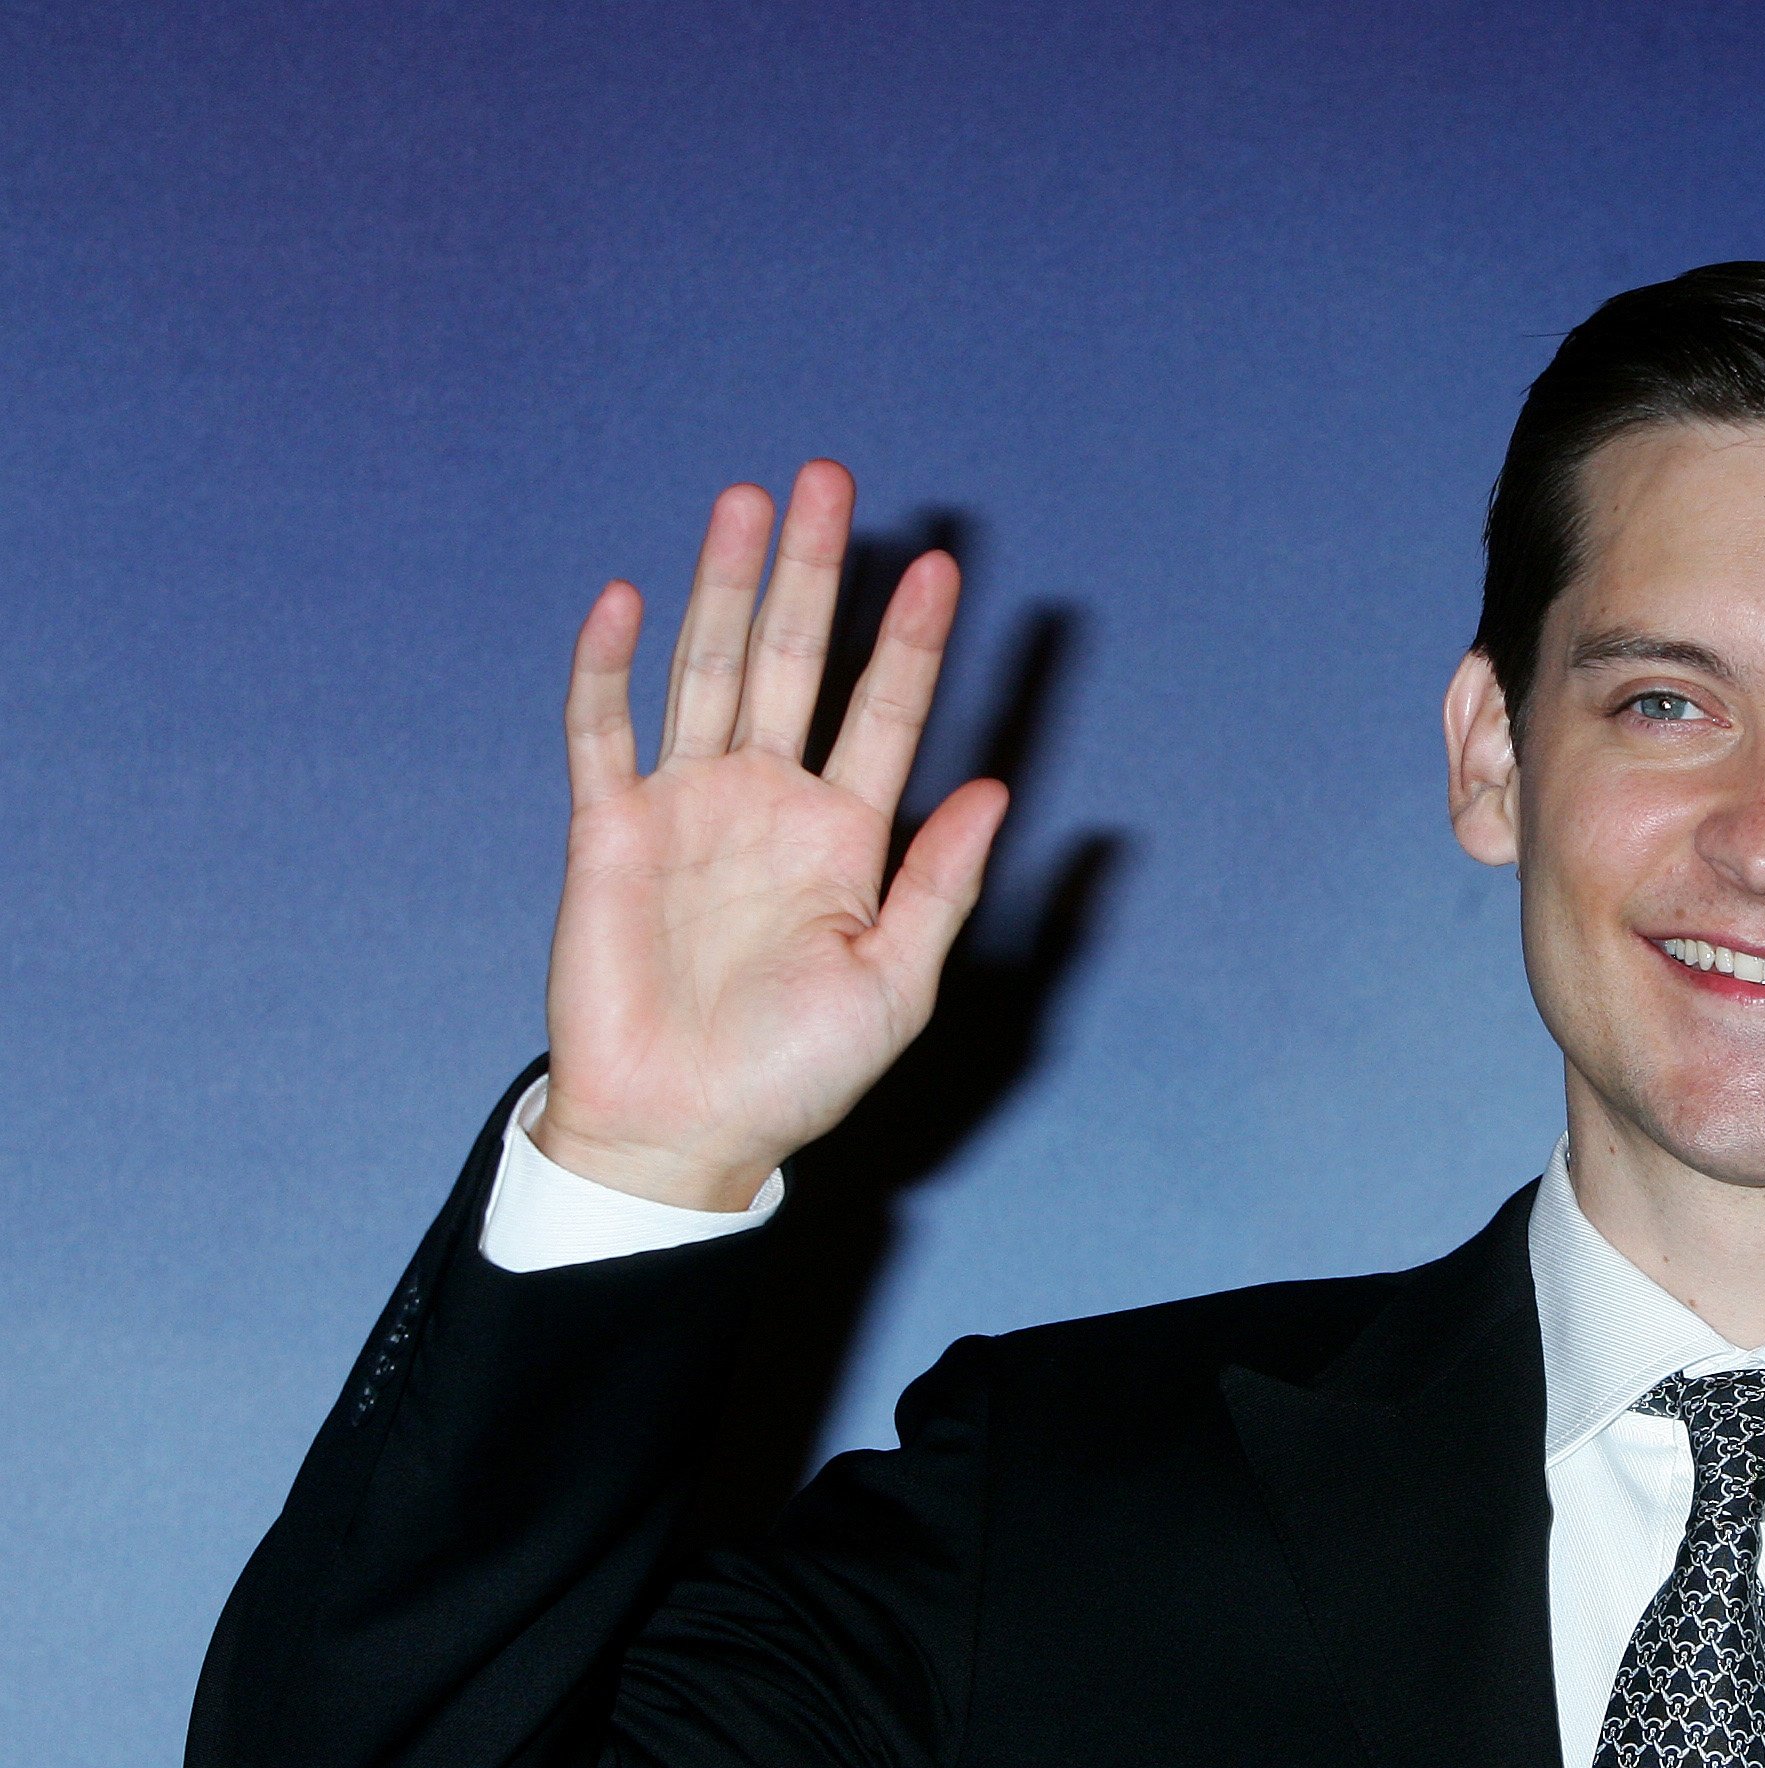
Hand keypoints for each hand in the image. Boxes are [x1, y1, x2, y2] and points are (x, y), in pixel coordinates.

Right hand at [535, 463, 1009, 1208]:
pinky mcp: (610, 831)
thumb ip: (940, 884)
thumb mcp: (896, 985)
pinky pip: (603, 733)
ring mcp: (687, 807)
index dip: (910, 640)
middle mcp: (767, 802)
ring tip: (748, 499)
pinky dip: (611, 667)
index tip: (942, 565)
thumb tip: (994, 787)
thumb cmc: (795, 1073)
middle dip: (811, 572)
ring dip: (724, 584)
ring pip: (706, 670)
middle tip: (828, 476)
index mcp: (845, 836)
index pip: (885, 712)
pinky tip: (629, 599)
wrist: (684, 1129)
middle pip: (791, 660)